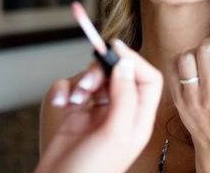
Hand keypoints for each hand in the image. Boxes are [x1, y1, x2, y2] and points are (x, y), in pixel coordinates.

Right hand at [36, 40, 162, 172]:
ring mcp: (99, 114)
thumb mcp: (115, 133)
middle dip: (100, 72)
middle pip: (119, 74)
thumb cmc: (91, 170)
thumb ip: (125, 96)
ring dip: (81, 81)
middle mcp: (121, 113)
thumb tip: (125, 62)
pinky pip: (74, 88)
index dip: (133, 60)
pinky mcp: (77, 115)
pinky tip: (61, 102)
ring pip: (95, 79)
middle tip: (87, 83)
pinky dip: (65, 90)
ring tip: (74, 98)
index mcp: (139, 119)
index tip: (114, 48)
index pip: (148, 78)